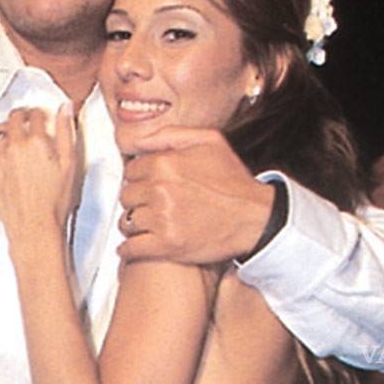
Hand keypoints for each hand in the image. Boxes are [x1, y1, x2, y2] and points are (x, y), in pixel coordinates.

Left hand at [0, 105, 78, 253]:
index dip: (40, 114)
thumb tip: (65, 109)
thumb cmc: (54, 201)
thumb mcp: (70, 164)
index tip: (41, 118)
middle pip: (14, 117)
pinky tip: (3, 152)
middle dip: (23, 117)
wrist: (34, 226)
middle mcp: (14, 146)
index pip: (35, 114)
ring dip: (7, 130)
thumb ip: (66, 132)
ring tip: (16, 138)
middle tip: (28, 123)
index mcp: (36, 141)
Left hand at [117, 126, 273, 263]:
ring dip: (134, 224)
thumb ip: (170, 134)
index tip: (147, 185)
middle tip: (150, 204)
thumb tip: (139, 140)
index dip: (139, 178)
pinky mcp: (167, 245)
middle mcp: (160, 190)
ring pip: (126, 221)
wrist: (256, 217)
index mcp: (165, 164)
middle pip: (126, 195)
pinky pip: (131, 248)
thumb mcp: (209, 141)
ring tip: (147, 224)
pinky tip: (135, 245)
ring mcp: (162, 219)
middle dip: (137, 200)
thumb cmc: (234, 182)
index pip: (131, 171)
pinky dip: (129, 249)